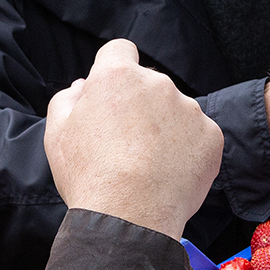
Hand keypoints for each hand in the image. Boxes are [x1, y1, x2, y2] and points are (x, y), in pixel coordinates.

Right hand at [44, 39, 222, 238]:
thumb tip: (84, 86)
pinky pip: (198, 135)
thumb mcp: (58, 133)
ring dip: (165, 128)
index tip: (111, 94)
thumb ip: (68, 99)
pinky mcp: (211, 135)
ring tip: (148, 165)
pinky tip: (170, 173)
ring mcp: (189, 109)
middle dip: (139, 106)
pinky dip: (187, 150)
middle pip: (149, 85)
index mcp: (118, 76)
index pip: (119, 51)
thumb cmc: (89, 175)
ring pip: (175, 111)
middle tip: (125, 144)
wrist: (129, 218)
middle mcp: (158, 84)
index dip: (113, 69)